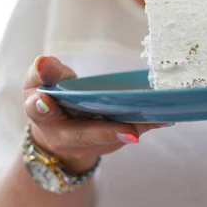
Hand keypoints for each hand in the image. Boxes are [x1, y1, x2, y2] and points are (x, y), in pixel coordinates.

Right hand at [23, 56, 168, 172]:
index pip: (40, 112)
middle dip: (107, 132)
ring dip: (134, 129)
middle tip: (130, 132)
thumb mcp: (40, 83)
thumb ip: (44, 72)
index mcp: (44, 116)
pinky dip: (146, 125)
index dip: (41, 106)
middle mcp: (66, 137)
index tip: (44, 100)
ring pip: (113, 139)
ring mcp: (90, 145)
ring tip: (157, 119)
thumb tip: (44, 61)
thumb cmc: (51, 99)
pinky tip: (165, 118)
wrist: (59, 133)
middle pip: (85, 135)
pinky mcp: (110, 144)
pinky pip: (129, 133)